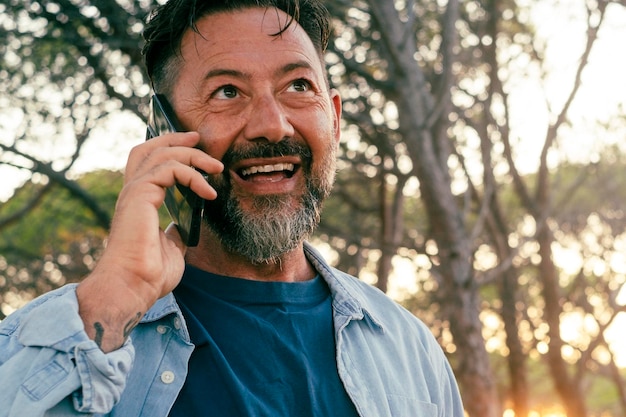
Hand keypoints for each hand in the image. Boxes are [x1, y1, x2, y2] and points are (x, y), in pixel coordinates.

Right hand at [76, 131, 222, 351]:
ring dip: (193, 157)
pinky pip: (170, 169)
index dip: (167, 147)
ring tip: (216, 168)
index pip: (147, 162)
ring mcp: (135, 192)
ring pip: (162, 154)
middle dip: (175, 138)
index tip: (193, 144)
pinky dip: (193, 175)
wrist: (134, 286)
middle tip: (199, 138)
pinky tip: (209, 192)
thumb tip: (182, 227)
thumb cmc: (149, 274)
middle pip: (149, 148)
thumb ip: (175, 232)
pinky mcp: (140, 195)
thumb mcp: (171, 248)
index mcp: (138, 202)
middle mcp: (133, 192)